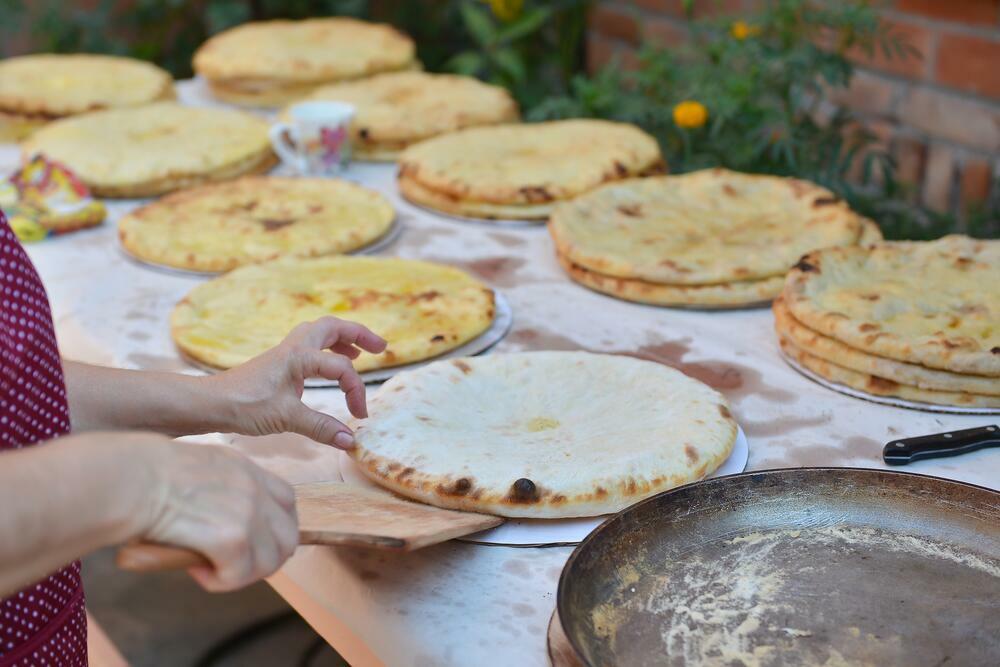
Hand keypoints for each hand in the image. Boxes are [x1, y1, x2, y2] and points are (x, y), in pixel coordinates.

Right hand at [131, 433, 297, 591]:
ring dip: (242, 574)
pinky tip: (198, 573)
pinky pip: (241, 574)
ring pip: (271, 561)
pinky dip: (221, 582)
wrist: (124, 478)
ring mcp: (248, 511)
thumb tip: (214, 517)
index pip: (286, 501)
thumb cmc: (138, 475)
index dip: (274, 528)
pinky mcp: (234, 538)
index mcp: (243, 467)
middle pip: (288, 535)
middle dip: (265, 559)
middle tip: (231, 566)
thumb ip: (214, 489)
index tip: (250, 542)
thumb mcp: (191, 469)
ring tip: (210, 570)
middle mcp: (253, 487)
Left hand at [209, 317, 385, 448]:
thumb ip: (321, 428)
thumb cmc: (244, 405)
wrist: (209, 403)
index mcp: (300, 356)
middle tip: (381, 348)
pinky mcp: (278, 363)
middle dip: (359, 334)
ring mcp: (285, 353)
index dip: (356, 391)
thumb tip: (350, 441)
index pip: (341, 368)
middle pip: (333, 327)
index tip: (359, 416)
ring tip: (359, 352)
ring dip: (342, 338)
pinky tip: (329, 367)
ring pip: (320, 333)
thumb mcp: (286, 418)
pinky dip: (326, 349)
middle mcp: (294, 348)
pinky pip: (309, 345)